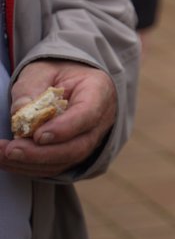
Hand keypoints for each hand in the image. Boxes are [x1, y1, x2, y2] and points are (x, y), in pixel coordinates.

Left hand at [4, 61, 117, 177]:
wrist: (70, 82)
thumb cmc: (58, 73)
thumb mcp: (43, 70)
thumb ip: (32, 88)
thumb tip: (20, 112)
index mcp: (98, 91)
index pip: (88, 115)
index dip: (65, 128)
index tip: (38, 135)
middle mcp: (101, 120)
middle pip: (78, 146)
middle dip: (42, 153)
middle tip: (12, 150)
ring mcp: (90, 139)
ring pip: (66, 161)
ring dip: (31, 163)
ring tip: (2, 154)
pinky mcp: (75, 152)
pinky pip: (55, 166)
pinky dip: (30, 167)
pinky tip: (8, 160)